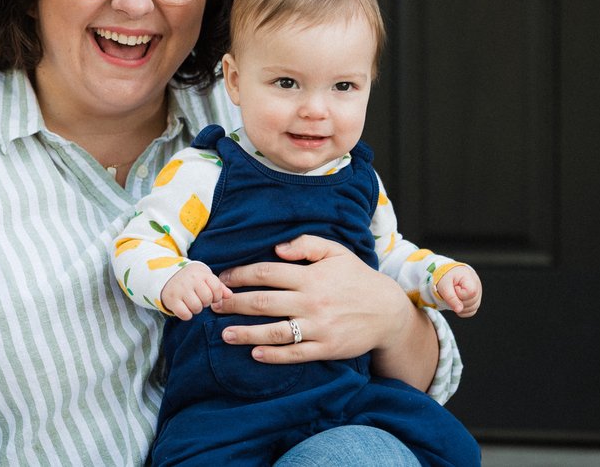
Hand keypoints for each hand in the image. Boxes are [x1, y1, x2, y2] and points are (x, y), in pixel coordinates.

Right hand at [160, 262, 231, 319]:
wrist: (168, 274)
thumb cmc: (192, 278)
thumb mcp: (206, 277)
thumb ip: (219, 286)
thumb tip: (229, 295)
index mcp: (202, 273)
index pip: (216, 288)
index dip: (217, 296)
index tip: (212, 296)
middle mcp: (191, 280)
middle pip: (207, 299)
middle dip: (206, 302)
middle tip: (200, 300)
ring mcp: (180, 289)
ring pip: (196, 307)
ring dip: (196, 309)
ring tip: (193, 303)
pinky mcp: (171, 299)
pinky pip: (184, 314)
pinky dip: (187, 315)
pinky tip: (186, 309)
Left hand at [211, 235, 412, 364]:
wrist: (387, 311)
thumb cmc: (356, 278)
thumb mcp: (336, 252)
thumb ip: (306, 244)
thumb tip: (277, 248)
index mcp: (311, 276)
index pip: (266, 273)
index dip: (240, 274)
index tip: (222, 278)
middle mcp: (311, 301)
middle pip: (262, 302)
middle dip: (233, 303)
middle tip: (212, 305)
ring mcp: (318, 327)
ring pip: (273, 331)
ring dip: (245, 333)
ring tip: (224, 334)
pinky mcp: (325, 348)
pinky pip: (294, 353)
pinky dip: (272, 355)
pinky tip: (254, 353)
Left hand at [436, 266, 481, 317]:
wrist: (447, 273)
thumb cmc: (446, 277)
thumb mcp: (444, 286)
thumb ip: (451, 298)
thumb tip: (459, 310)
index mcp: (470, 278)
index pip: (471, 293)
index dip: (460, 294)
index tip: (454, 287)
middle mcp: (477, 285)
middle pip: (472, 302)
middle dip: (459, 301)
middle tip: (453, 292)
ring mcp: (478, 293)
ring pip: (473, 308)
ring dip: (461, 307)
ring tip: (454, 297)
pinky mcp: (476, 299)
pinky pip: (472, 311)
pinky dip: (463, 310)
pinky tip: (457, 303)